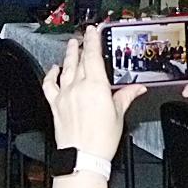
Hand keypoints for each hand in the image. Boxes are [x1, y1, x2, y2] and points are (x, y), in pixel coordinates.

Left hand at [42, 26, 145, 160]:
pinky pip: (50, 84)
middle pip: (80, 60)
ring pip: (66, 68)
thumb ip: (125, 97)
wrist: (83, 156)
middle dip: (82, 45)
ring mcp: (64, 94)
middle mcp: (78, 87)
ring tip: (71, 45)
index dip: (93, 41)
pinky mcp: (55, 104)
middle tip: (84, 35)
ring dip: (69, 55)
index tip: (93, 31)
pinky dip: (51, 74)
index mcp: (96, 87)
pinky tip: (54, 68)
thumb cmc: (101, 139)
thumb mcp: (119, 115)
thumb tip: (137, 88)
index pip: (93, 57)